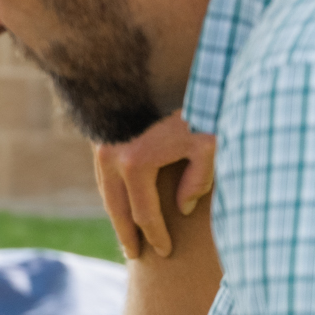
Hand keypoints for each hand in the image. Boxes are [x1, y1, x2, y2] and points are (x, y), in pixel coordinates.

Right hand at [94, 112, 214, 258]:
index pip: (144, 214)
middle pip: (116, 207)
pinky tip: (125, 195)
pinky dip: (115, 187)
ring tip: (127, 229)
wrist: (177, 59)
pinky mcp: (104, 129)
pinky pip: (105, 168)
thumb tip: (181, 207)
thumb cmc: (201, 101)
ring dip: (116, 210)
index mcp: (136, 163)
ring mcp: (103, 140)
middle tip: (134, 254)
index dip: (156, 237)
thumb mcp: (210, 142)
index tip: (165, 252)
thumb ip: (198, 180)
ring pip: (105, 187)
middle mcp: (112, 154)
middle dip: (126, 233)